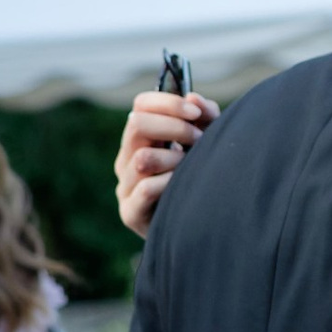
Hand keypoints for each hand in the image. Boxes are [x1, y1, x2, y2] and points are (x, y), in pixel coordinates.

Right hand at [115, 88, 216, 236]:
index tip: (196, 113)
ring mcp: (124, 186)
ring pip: (142, 157)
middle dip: (175, 127)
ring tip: (193, 169)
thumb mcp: (206, 146)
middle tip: (201, 141)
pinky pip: (147, 188)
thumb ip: (204, 119)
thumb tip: (193, 98)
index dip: (168, 103)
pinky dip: (171, 183)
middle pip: (137, 124)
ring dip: (175, 158)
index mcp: (141, 140)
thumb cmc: (202, 182)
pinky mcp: (129, 212)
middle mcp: (127, 159)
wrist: (201, 233)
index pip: (141, 105)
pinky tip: (185, 188)